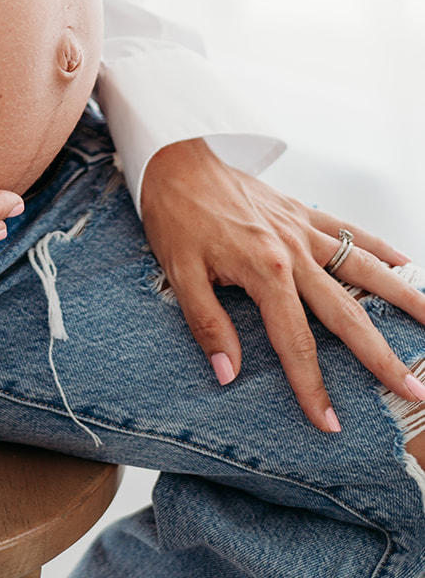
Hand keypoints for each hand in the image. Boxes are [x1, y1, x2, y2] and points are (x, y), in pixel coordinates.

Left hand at [140, 138, 424, 430]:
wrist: (176, 157)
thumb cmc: (175, 213)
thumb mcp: (179, 272)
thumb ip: (207, 324)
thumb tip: (228, 372)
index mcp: (265, 270)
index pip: (296, 341)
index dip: (311, 385)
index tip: (328, 420)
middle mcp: (293, 251)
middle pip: (347, 314)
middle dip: (380, 357)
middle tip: (412, 387)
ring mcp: (302, 230)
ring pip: (363, 269)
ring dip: (402, 297)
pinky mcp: (301, 212)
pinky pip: (349, 231)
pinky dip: (379, 247)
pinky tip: (405, 262)